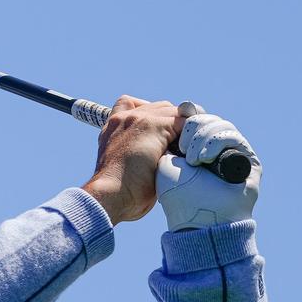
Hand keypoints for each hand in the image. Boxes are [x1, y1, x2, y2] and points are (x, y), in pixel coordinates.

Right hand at [81, 95, 184, 224]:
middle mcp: (123, 118)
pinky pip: (183, 121)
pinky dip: (189, 135)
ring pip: (173, 112)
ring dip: (183, 129)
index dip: (155, 118)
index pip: (137, 107)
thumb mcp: (126, 165)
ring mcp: (138, 119)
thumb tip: (167, 152)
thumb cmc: (121, 191)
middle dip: (173, 122)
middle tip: (181, 145)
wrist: (111, 195)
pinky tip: (187, 153)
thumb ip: (140, 151)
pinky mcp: (154, 125)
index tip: (163, 137)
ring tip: (186, 150)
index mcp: (113, 128)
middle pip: (160, 107)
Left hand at [156, 103, 260, 230]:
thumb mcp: (164, 159)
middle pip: (207, 119)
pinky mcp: (247, 161)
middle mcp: (213, 148)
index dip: (188, 114)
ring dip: (204, 136)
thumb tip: (184, 106)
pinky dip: (217, 142)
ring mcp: (231, 154)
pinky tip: (203, 158)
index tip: (180, 111)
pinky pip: (234, 137)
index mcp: (192, 146)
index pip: (194, 118)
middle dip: (194, 126)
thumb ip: (170, 134)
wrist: (192, 217)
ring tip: (192, 158)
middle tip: (182, 146)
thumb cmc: (173, 193)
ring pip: (221, 125)